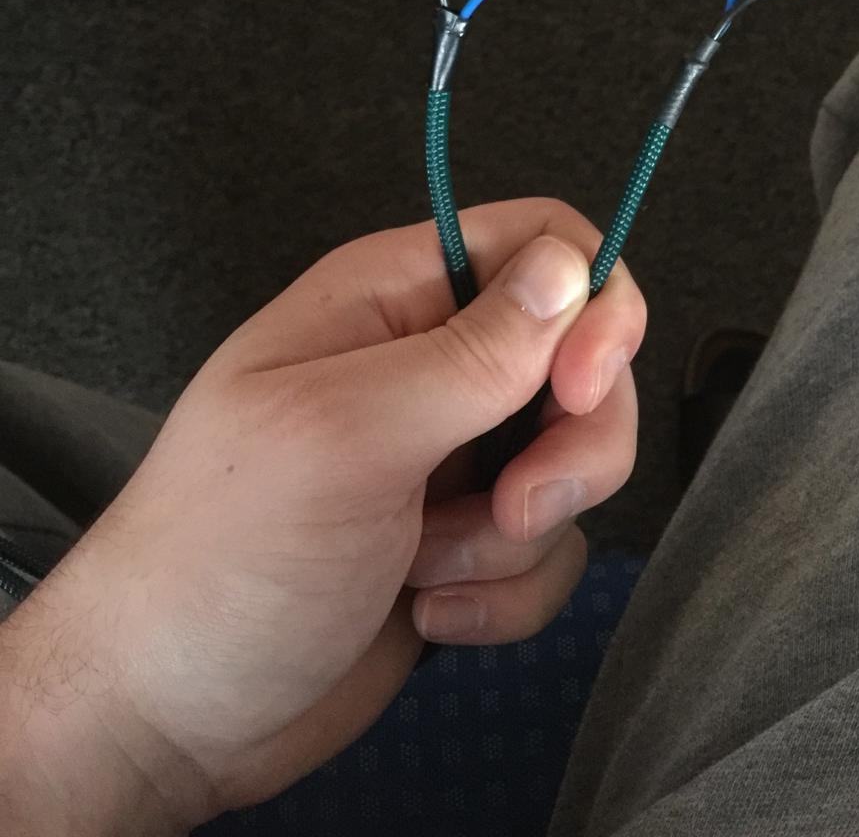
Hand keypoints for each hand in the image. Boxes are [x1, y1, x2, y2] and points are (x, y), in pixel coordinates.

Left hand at [0, 200, 643, 834]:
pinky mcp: (465, 542)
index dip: (591, 301)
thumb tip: (572, 268)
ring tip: (429, 568)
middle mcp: (431, 364)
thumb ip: (471, 355)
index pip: (541, 242)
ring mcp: (452, 456)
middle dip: (572, 446)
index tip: (582, 387)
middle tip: (514, 508)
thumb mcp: (345, 437)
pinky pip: (550, 549)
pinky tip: (426, 612)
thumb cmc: (222, 555)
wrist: (167, 716)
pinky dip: (507, 594)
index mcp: (391, 297)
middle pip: (582, 360)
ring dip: (520, 535)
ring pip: (573, 461)